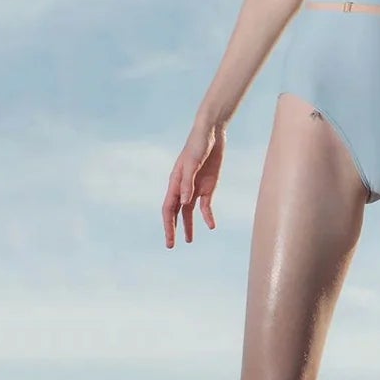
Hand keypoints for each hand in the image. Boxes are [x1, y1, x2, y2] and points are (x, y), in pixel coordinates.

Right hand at [162, 119, 226, 247]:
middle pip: (175, 212)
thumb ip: (188, 183)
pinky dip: (208, 215)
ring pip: (189, 212)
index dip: (168, 225)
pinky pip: (206, 205)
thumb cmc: (198, 145)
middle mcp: (183, 187)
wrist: (212, 133)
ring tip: (190, 241)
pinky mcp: (208, 186)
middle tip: (171, 246)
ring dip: (189, 225)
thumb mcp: (193, 163)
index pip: (168, 208)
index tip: (169, 240)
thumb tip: (184, 204)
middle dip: (173, 229)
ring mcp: (195, 187)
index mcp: (175, 182)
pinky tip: (211, 225)